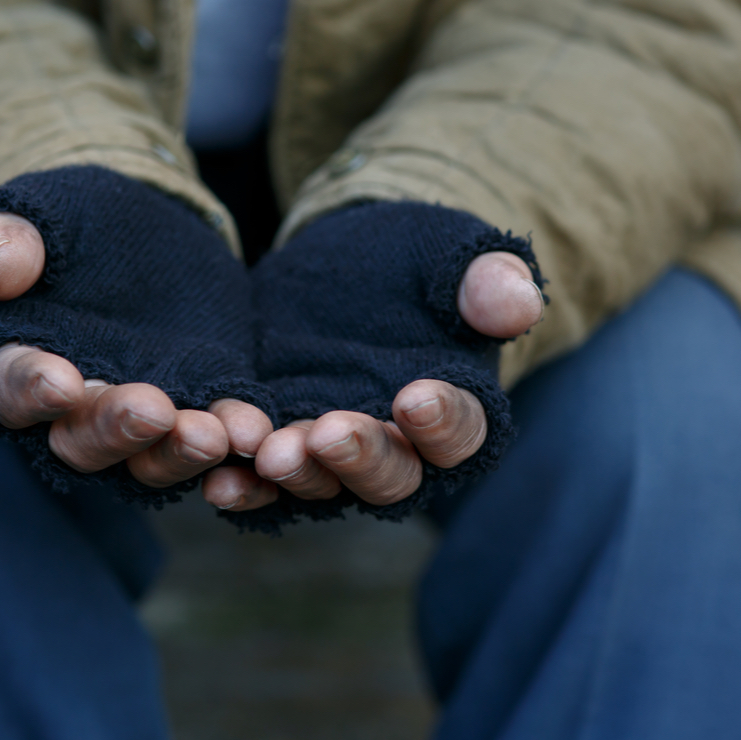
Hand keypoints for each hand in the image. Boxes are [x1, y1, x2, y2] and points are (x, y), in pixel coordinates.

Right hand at [0, 205, 271, 490]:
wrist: (144, 226)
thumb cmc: (72, 221)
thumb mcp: (39, 213)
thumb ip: (7, 239)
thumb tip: (0, 276)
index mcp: (21, 363)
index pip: (14, 387)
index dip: (33, 389)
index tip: (61, 382)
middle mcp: (78, 408)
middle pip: (85, 440)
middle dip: (118, 430)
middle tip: (154, 412)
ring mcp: (143, 414)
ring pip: (153, 455)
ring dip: (181, 451)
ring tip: (215, 435)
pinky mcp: (201, 401)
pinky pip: (217, 430)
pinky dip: (233, 433)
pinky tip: (254, 430)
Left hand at [210, 248, 542, 512]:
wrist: (349, 262)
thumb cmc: (417, 259)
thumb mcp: (452, 255)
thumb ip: (487, 281)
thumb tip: (520, 304)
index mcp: (455, 409)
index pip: (462, 431)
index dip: (444, 421)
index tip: (417, 397)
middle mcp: (399, 447)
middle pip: (392, 475)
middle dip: (361, 458)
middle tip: (329, 433)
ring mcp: (336, 450)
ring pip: (324, 483)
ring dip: (298, 473)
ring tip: (270, 453)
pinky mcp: (283, 438)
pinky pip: (265, 477)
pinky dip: (245, 484)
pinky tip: (220, 479)